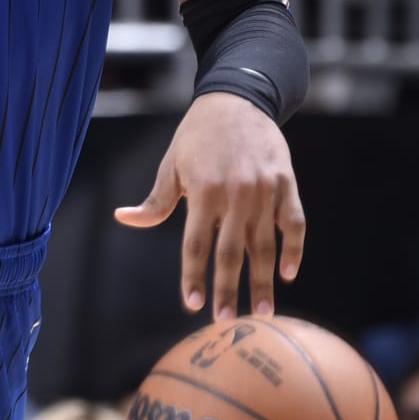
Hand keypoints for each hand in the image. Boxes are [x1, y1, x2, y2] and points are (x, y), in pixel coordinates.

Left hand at [115, 95, 303, 322]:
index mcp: (203, 190)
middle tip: (226, 321)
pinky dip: (294, 249)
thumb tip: (124, 219)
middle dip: (227, 289)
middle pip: (230, 251)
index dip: (194, 276)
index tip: (193, 305)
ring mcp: (264, 189)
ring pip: (265, 244)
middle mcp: (235, 193)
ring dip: (264, 280)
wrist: (238, 98)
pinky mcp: (286, 184)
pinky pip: (294, 223)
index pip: (196, 244)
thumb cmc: (197, 136)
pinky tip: (288, 274)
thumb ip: (155, 201)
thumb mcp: (171, 164)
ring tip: (264, 311)